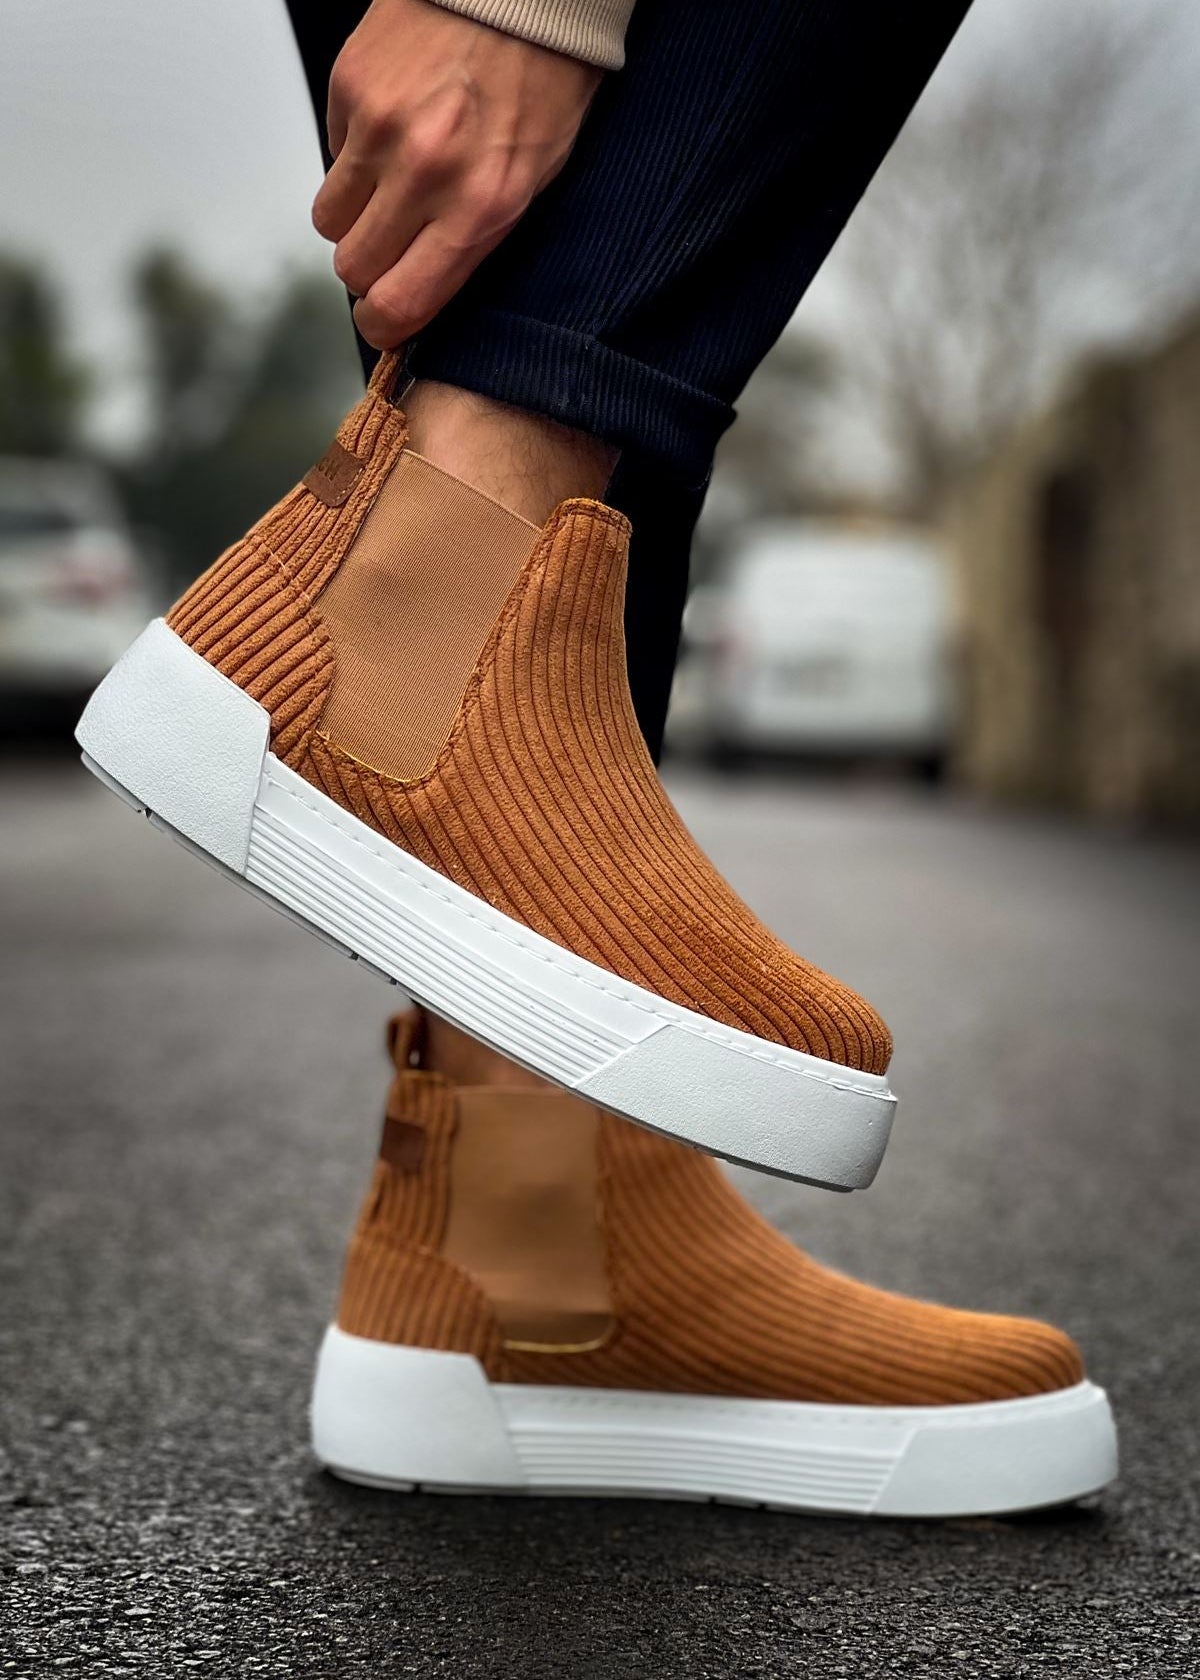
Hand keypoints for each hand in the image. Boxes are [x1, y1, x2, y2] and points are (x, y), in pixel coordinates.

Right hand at [312, 0, 601, 349]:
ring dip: (353, 216)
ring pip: (329, 219)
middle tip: (390, 251)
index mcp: (480, 208)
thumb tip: (422, 291)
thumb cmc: (543, 81)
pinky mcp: (351, 84)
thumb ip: (477, 240)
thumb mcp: (534, 179)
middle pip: (353, 268)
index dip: (382, 326)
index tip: (383, 322)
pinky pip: (332, 153)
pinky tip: (395, 125)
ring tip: (390, 187)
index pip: (398, 304)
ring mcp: (381, 126)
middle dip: (367, 270)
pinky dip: (355, 154)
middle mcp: (425, 173)